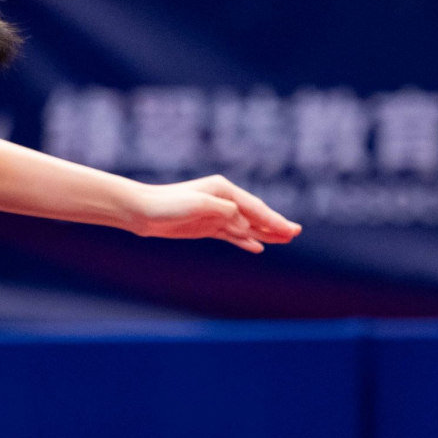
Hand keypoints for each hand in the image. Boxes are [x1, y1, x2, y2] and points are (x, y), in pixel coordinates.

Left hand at [134, 175, 300, 253]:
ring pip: (246, 226)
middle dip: (275, 224)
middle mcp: (222, 200)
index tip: (291, 230)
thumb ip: (224, 212)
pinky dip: (245, 240)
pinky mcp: (206, 227)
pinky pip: (232, 235)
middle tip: (296, 233)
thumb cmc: (168, 203)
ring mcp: (215, 214)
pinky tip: (258, 247)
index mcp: (223, 190)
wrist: (142, 211)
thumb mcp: (198, 205)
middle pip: (254, 215)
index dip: (273, 219)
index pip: (254, 207)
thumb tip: (244, 224)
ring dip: (265, 233)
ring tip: (285, 240)